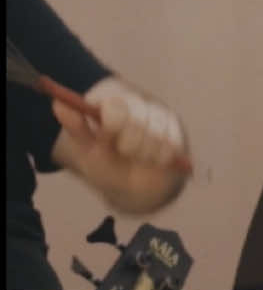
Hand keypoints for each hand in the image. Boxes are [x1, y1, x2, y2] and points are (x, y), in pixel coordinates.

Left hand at [52, 76, 189, 211]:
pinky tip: (154, 160)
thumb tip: (58, 104)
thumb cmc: (109, 165)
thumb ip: (76, 128)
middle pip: (137, 120)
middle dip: (129, 143)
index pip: (116, 106)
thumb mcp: (88, 150)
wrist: (137, 187)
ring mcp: (160, 115)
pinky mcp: (177, 129)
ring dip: (144, 153)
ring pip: (155, 134)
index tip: (107, 138)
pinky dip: (160, 158)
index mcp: (114, 101)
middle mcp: (138, 102)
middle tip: (125, 152)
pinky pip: (171, 145)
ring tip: (139, 158)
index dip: (112, 123)